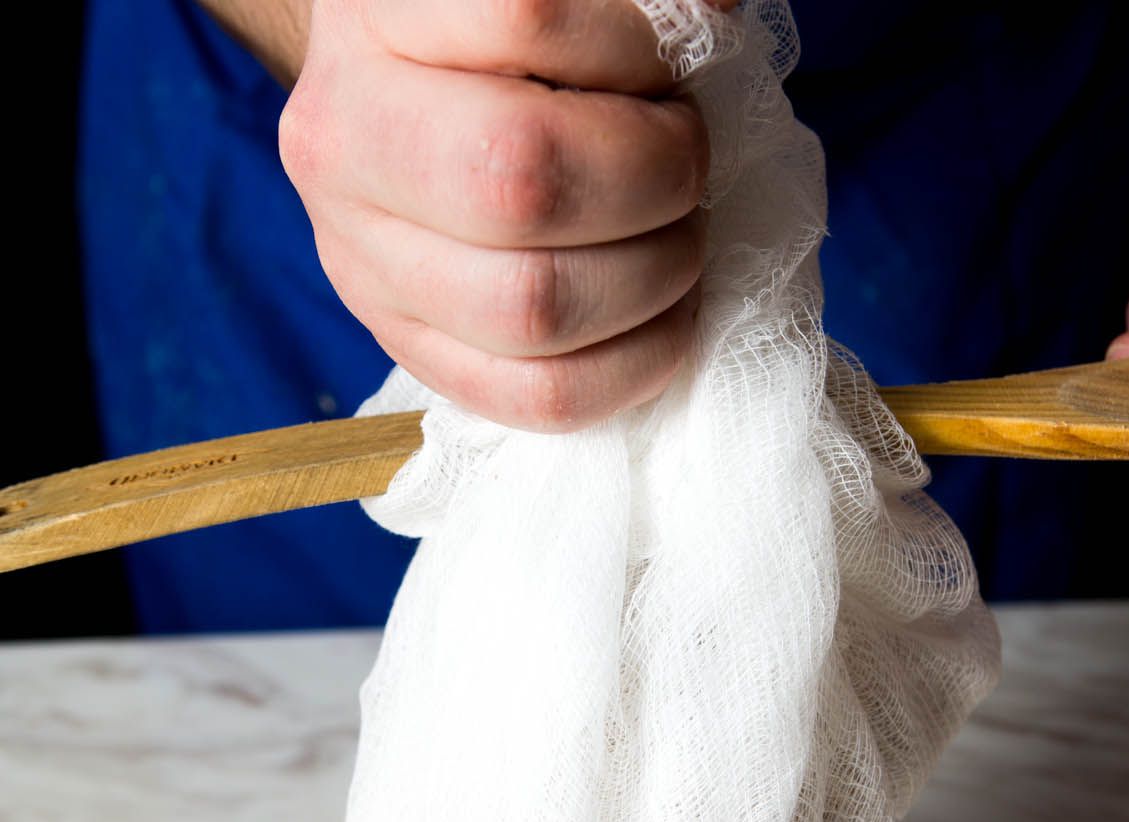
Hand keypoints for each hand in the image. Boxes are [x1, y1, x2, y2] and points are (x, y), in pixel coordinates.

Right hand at [279, 0, 728, 430]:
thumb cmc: (509, 43)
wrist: (409, 108)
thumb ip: (632, 7)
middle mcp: (344, 143)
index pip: (523, 20)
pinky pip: (539, 397)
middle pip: (523, 183)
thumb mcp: (564, 1)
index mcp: (375, 17)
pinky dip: (636, 364)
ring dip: (655, 276)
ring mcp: (364, 265)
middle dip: (655, 177)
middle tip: (684, 160)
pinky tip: (663, 314)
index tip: (664, 64)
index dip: (634, 49)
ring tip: (674, 233)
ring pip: (534, 310)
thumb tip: (706, 29)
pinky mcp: (411, 353)